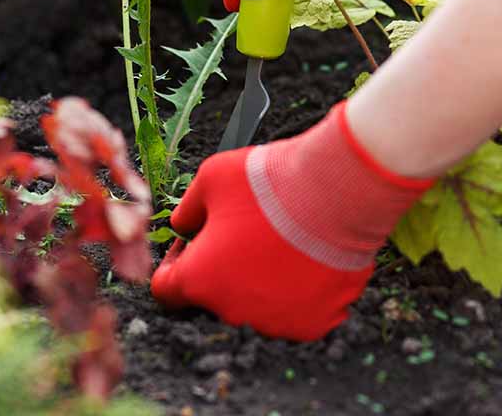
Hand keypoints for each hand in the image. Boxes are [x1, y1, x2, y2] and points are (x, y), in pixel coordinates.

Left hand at [150, 103, 429, 340]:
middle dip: (222, 268)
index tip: (197, 241)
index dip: (176, 261)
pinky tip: (305, 258)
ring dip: (260, 281)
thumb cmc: (270, 183)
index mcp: (198, 281)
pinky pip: (297, 312)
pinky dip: (298, 291)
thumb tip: (182, 225)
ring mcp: (275, 322)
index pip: (166, 289)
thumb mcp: (210, 179)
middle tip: (245, 234)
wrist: (335, 193)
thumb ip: (186, 209)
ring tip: (280, 242)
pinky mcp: (313, 323)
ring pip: (257, 306)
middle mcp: (232, 312)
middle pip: (216, 297)